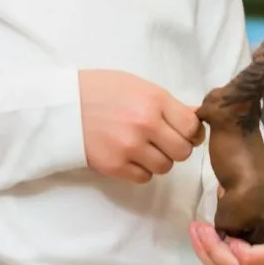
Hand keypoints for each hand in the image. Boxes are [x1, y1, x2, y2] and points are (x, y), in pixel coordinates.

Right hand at [78, 70, 204, 184]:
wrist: (65, 105)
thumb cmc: (104, 89)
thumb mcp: (140, 86)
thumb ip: (169, 104)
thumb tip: (198, 115)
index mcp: (155, 100)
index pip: (192, 127)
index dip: (192, 132)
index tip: (184, 131)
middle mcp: (146, 124)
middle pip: (183, 151)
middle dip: (177, 147)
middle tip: (164, 141)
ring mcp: (129, 147)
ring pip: (165, 167)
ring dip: (159, 160)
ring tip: (145, 147)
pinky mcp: (114, 166)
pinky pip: (144, 178)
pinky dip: (142, 170)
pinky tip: (131, 156)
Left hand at [189, 204, 263, 264]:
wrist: (260, 218)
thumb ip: (256, 204)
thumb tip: (224, 196)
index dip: (248, 252)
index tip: (230, 236)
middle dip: (216, 250)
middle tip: (200, 227)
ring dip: (206, 253)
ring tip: (195, 230)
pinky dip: (205, 258)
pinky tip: (198, 241)